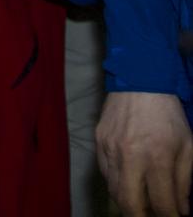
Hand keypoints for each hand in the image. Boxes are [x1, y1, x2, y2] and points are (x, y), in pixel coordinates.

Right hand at [97, 91, 192, 216]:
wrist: (138, 79)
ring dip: (128, 203)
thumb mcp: (187, 147)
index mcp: (157, 157)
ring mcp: (110, 149)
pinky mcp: (98, 141)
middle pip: (130, 205)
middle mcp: (130, 156)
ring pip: (114, 191)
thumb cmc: (167, 114)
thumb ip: (184, 182)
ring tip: (140, 205)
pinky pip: (105, 172)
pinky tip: (127, 182)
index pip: (162, 204)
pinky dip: (116, 184)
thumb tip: (181, 209)